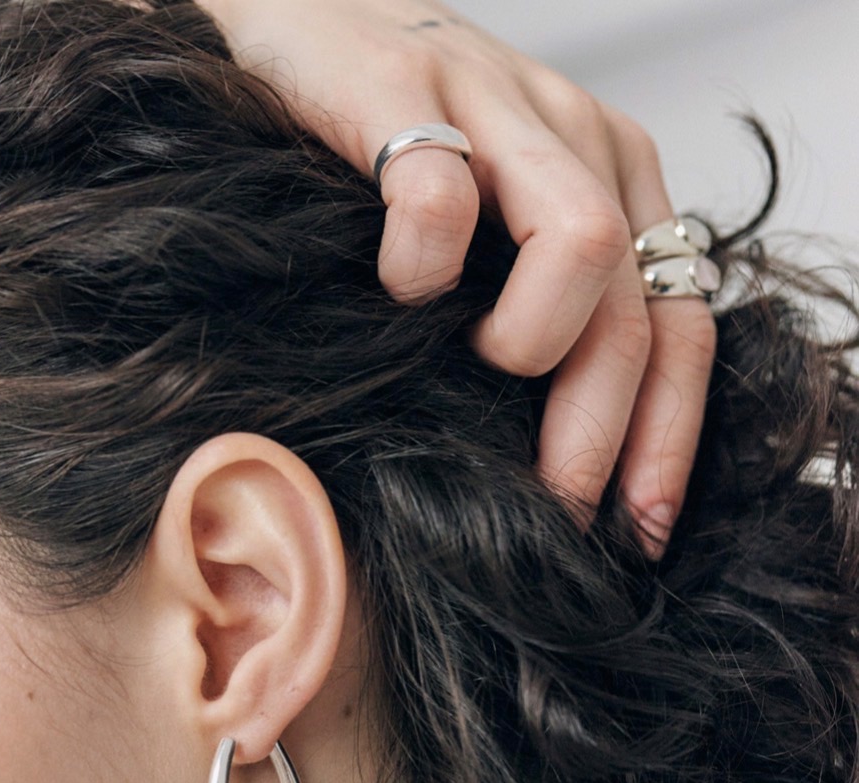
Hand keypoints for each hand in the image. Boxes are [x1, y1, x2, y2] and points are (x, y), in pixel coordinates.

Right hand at [202, 0, 715, 557]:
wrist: (300, 18)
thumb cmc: (395, 146)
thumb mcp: (495, 226)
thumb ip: (537, 305)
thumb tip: (550, 456)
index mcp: (616, 183)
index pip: (683, 327)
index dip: (668, 440)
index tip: (636, 531)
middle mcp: (580, 141)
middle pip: (634, 314)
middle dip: (595, 436)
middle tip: (547, 511)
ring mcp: (498, 107)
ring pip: (578, 248)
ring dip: (523, 341)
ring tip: (462, 358)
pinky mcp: (403, 87)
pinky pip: (441, 200)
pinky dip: (419, 269)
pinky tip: (392, 286)